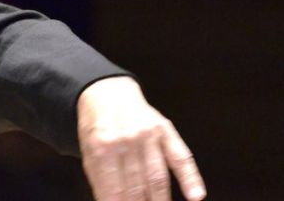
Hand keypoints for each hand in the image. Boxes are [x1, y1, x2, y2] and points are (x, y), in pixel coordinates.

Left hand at [78, 76, 205, 199]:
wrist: (107, 92)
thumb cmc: (97, 125)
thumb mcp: (88, 148)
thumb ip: (99, 177)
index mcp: (102, 145)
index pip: (112, 188)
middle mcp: (127, 140)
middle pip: (136, 186)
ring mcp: (148, 135)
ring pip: (157, 177)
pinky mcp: (166, 131)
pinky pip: (181, 157)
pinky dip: (190, 178)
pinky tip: (195, 196)